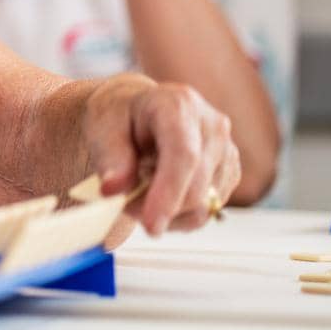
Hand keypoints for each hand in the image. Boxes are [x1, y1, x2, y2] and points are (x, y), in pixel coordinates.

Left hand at [80, 74, 240, 235]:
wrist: (137, 110)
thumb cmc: (118, 117)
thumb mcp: (100, 127)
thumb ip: (108, 158)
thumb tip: (113, 190)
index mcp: (178, 105)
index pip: (184, 154)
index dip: (169, 192)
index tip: (150, 224)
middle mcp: (212, 125)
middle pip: (197, 186)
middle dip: (158, 207)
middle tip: (123, 205)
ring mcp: (226, 149)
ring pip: (204, 205)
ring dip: (167, 212)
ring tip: (138, 191)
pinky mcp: (230, 171)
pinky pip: (208, 210)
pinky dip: (179, 213)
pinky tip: (159, 193)